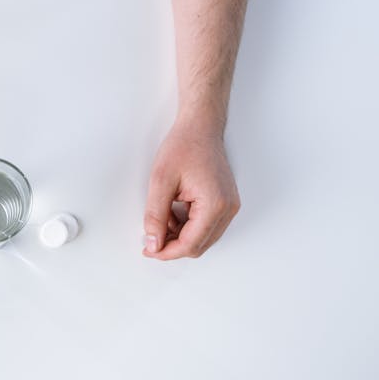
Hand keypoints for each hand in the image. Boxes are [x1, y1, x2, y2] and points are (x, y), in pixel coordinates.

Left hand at [143, 118, 239, 259]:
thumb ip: (155, 216)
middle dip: (173, 246)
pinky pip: (206, 226)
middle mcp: (227, 209)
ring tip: (161, 218)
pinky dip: (187, 227)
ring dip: (180, 236)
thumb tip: (153, 243)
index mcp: (215, 204)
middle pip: (199, 246)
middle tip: (150, 239)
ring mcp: (229, 206)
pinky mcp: (225, 203)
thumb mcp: (161, 181)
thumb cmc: (184, 146)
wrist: (200, 128)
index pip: (191, 244)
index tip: (149, 250)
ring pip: (202, 238)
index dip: (167, 252)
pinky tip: (172, 213)